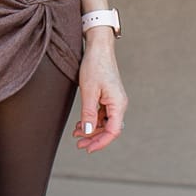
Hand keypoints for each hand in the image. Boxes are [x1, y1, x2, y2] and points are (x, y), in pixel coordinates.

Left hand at [72, 33, 126, 152]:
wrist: (98, 47)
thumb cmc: (95, 65)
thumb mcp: (89, 91)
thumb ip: (89, 114)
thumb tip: (88, 133)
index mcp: (118, 104)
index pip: (113, 131)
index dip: (100, 142)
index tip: (87, 148)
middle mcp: (119, 104)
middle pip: (109, 129)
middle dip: (94, 138)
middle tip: (79, 144)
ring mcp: (114, 101)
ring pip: (105, 123)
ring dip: (92, 130)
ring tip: (76, 134)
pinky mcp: (108, 97)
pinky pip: (102, 114)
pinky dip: (92, 120)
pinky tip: (80, 124)